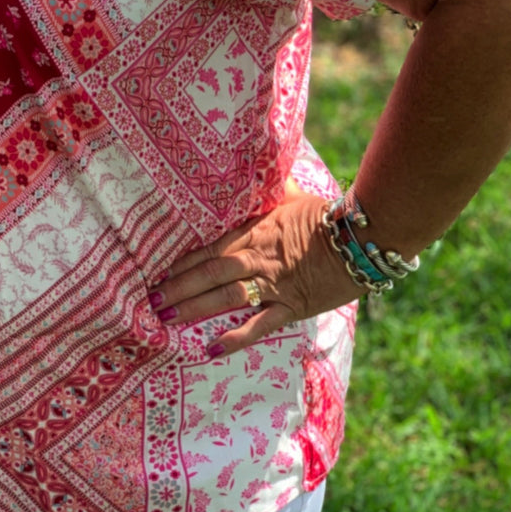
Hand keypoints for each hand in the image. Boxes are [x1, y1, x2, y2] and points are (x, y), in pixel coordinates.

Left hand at [147, 189, 358, 357]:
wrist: (359, 241)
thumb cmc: (327, 216)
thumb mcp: (294, 196)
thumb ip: (272, 188)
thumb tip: (263, 164)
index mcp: (254, 232)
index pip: (209, 248)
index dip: (183, 261)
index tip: (160, 270)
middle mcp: (256, 258)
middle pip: (208, 272)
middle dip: (178, 287)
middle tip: (151, 299)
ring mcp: (272, 285)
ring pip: (224, 297)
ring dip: (194, 308)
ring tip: (167, 318)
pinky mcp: (291, 307)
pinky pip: (259, 325)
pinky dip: (235, 338)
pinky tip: (212, 348)